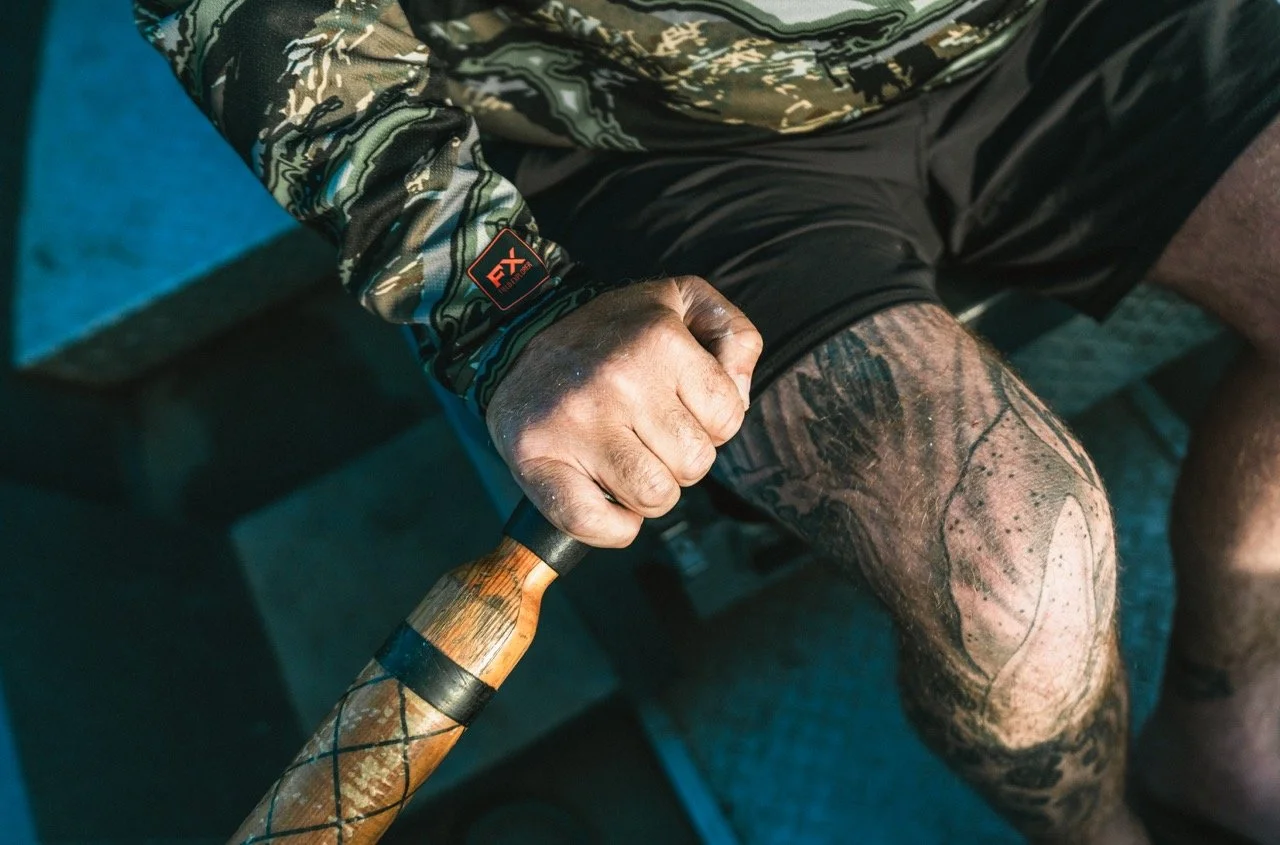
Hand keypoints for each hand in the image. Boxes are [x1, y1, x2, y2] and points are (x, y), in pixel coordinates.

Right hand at [487, 276, 762, 547]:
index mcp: (659, 341)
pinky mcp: (535, 458)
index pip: (728, 419)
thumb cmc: (616, 328)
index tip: (680, 409)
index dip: (711, 424)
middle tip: (649, 435)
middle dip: (681, 458)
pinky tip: (607, 496)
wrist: (523, 327)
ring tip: (627, 459)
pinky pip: (590, 521)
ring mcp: (574, 422)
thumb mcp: (684, 302)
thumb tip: (740, 395)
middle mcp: (617, 380)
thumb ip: (735, 335)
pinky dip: (611, 526)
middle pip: (694, 465)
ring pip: (654, 497)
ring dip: (649, 491)